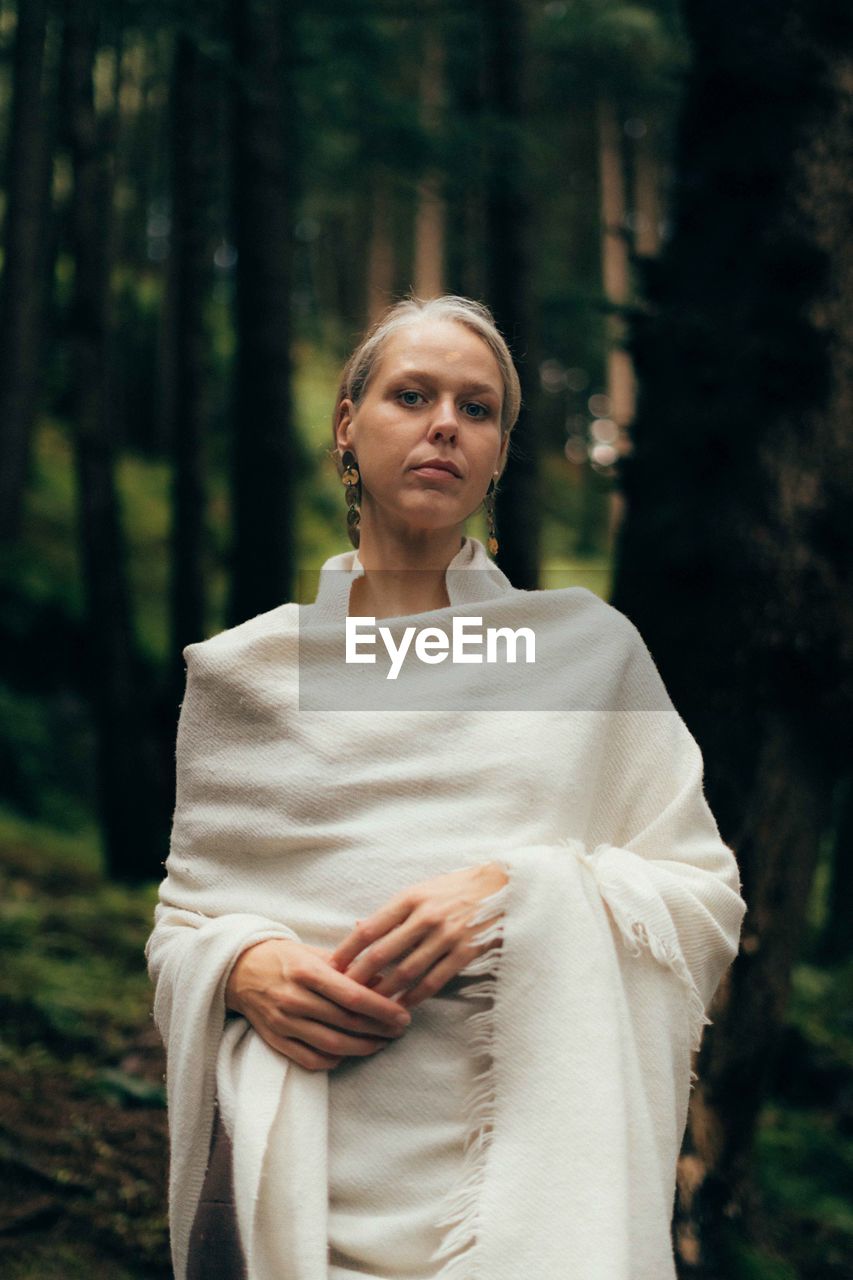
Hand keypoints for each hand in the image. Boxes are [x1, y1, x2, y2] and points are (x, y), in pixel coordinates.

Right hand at [225, 938, 412, 1071]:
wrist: (240, 970)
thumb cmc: (285, 958)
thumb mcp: (315, 953)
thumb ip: (348, 968)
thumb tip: (384, 982)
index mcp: (306, 972)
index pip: (353, 996)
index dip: (382, 1009)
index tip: (403, 1015)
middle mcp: (294, 999)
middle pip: (346, 1022)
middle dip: (379, 1029)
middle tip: (400, 1030)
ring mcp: (283, 1022)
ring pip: (332, 1045)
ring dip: (362, 1048)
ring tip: (381, 1042)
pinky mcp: (275, 1040)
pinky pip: (310, 1059)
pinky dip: (334, 1060)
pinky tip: (349, 1053)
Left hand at [329, 863, 507, 1010]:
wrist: (502, 886)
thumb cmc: (455, 888)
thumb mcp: (421, 890)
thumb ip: (392, 911)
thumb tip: (358, 926)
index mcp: (410, 898)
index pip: (369, 929)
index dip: (347, 951)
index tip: (331, 967)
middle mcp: (426, 916)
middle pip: (382, 954)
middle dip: (359, 977)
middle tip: (342, 994)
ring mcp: (447, 935)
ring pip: (406, 972)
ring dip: (385, 992)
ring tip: (369, 1006)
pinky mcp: (465, 951)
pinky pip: (434, 981)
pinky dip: (415, 997)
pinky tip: (402, 1006)